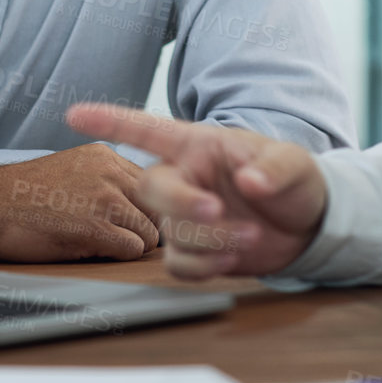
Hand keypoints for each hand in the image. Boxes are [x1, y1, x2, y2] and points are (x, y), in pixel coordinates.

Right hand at [0, 144, 161, 261]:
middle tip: (118, 239)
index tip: (132, 221)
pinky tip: (89, 251)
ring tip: (98, 245)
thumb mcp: (71, 171)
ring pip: (149, 233)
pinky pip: (131, 251)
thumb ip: (106, 181)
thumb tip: (140, 207)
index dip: (146, 208)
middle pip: (157, 208)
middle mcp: (109, 171)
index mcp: (104, 155)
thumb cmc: (20, 196)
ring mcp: (104, 198)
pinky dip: (116, 258)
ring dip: (129, 246)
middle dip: (143, 228)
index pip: (153, 183)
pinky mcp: (95, 227)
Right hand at [65, 104, 327, 279]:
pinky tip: (231, 260)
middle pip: (152, 187)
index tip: (73, 115)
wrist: (308, 226)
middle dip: (181, 203)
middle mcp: (185, 177)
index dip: (110, 121)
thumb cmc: (295, 181)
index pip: (147, 130)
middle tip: (217, 211)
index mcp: (199, 145)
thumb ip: (274, 169)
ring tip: (250, 237)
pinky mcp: (194, 250)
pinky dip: (203, 267)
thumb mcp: (295, 165)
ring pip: (169, 231)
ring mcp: (185, 216)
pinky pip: (178, 263)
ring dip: (208, 240)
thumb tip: (250, 182)